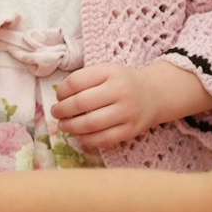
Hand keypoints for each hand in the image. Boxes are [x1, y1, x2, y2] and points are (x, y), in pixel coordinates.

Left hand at [51, 61, 211, 151]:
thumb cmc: (123, 82)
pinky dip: (86, 139)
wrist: (155, 94)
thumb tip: (59, 97)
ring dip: (70, 126)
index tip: (58, 96)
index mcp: (110, 72)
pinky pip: (103, 139)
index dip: (62, 91)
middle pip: (81, 103)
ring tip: (63, 125)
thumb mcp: (106, 71)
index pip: (76, 82)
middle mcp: (120, 91)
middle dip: (62, 110)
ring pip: (90, 123)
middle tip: (56, 112)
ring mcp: (127, 112)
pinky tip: (78, 135)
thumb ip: (85, 80)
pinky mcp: (131, 130)